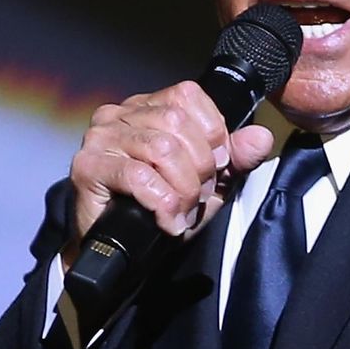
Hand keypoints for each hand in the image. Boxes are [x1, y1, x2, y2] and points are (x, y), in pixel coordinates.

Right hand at [63, 81, 274, 265]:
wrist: (121, 253)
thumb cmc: (160, 211)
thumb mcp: (209, 182)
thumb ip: (236, 157)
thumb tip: (261, 137)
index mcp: (147, 107)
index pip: (187, 95)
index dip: (212, 131)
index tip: (215, 166)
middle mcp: (119, 114)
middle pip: (176, 122)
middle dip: (199, 166)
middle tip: (198, 196)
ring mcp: (100, 138)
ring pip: (161, 149)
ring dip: (183, 188)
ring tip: (182, 210)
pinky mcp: (87, 167)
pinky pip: (139, 177)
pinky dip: (163, 203)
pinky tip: (168, 221)